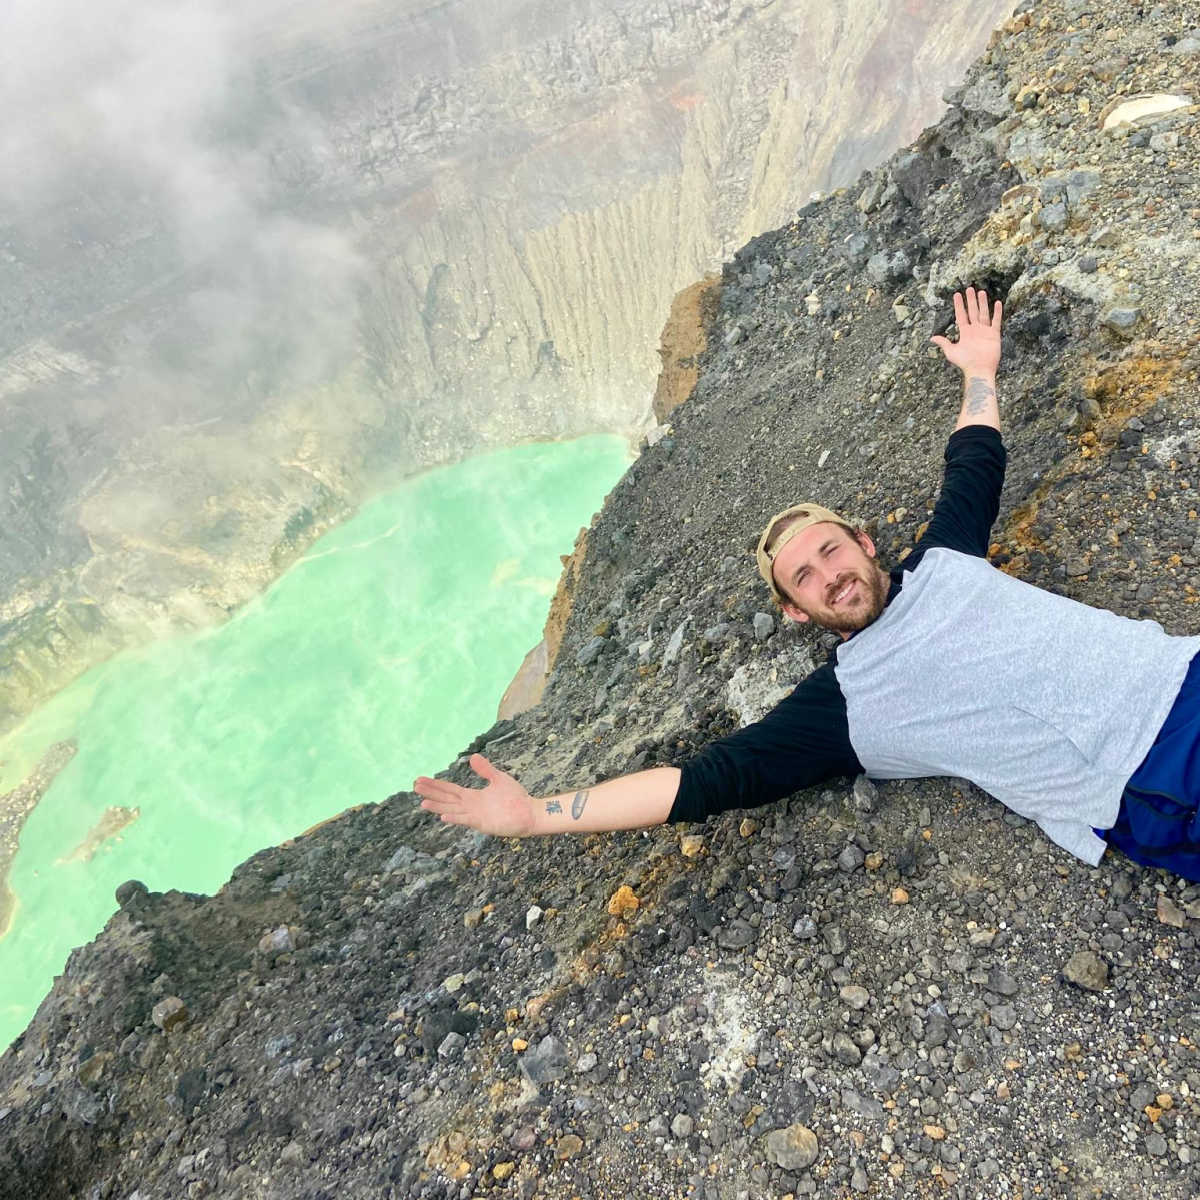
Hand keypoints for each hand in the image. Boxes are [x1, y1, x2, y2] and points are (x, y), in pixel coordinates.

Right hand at [414, 754, 535, 836]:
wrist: (529, 812)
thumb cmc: (515, 797)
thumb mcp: (498, 778)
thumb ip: (485, 769)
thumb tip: (472, 757)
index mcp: (472, 796)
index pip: (449, 790)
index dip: (435, 785)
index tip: (420, 780)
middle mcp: (470, 806)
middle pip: (446, 798)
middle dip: (431, 793)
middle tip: (415, 786)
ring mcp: (475, 816)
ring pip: (452, 810)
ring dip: (438, 807)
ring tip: (422, 803)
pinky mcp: (482, 823)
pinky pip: (466, 820)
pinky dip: (455, 818)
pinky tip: (443, 815)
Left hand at [930, 287, 1002, 377]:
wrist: (979, 369)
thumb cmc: (965, 362)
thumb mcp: (951, 352)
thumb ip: (944, 343)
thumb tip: (932, 338)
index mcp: (964, 332)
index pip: (961, 315)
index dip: (959, 305)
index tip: (957, 294)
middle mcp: (974, 329)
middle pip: (972, 311)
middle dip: (971, 300)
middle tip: (969, 288)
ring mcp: (984, 331)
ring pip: (983, 313)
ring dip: (982, 303)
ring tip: (981, 292)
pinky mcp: (994, 334)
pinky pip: (996, 321)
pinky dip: (997, 312)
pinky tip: (997, 303)